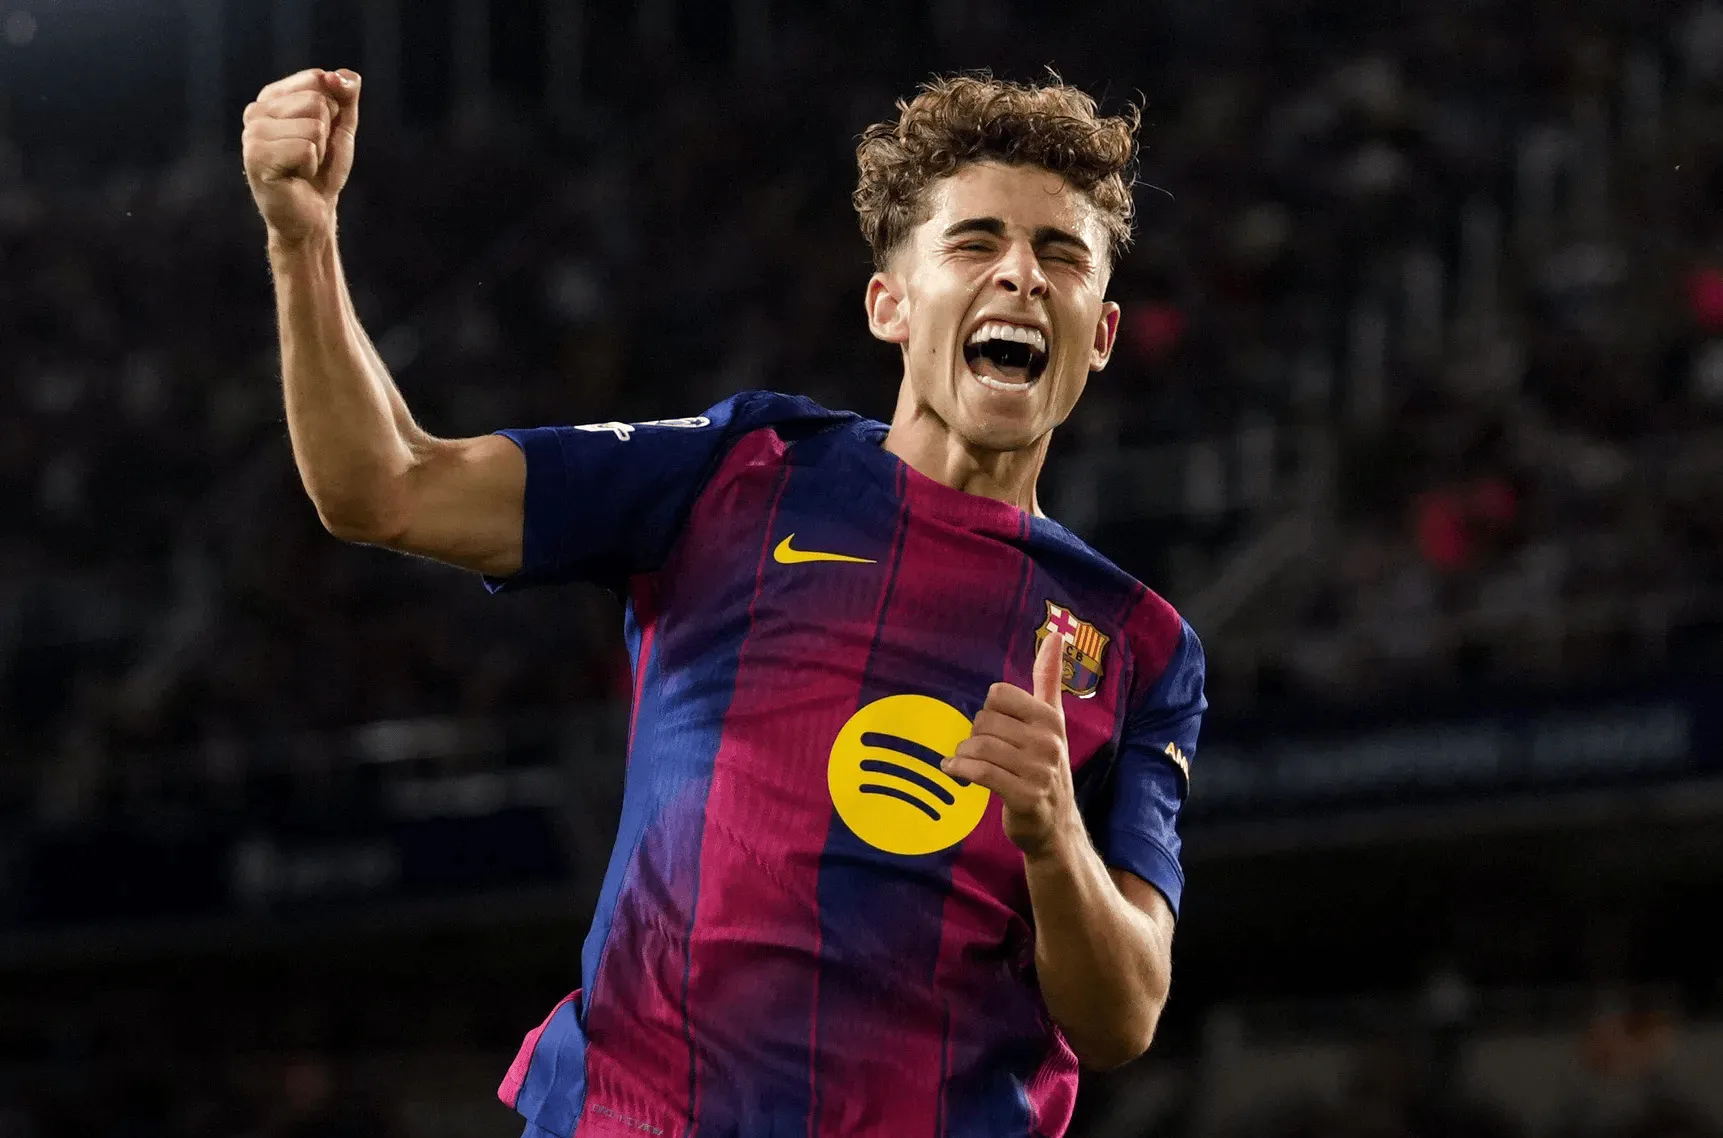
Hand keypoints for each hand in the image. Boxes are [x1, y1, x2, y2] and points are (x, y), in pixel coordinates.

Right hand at [242, 68, 361, 244]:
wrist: (313, 214)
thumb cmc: (324, 170)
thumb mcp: (341, 127)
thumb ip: (345, 95)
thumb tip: (342, 75)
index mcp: (272, 98)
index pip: (317, 79)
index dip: (333, 110)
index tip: (321, 135)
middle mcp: (256, 111)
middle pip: (316, 102)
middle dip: (326, 134)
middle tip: (311, 156)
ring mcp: (251, 134)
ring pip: (313, 127)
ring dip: (318, 153)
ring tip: (302, 167)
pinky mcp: (256, 157)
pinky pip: (305, 149)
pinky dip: (310, 167)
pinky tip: (295, 176)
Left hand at [943, 628, 1080, 859]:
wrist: (1056, 827)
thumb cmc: (1046, 767)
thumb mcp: (1052, 721)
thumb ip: (1049, 678)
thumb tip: (1054, 635)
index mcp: (1051, 718)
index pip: (997, 695)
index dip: (988, 713)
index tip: (992, 730)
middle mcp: (1049, 742)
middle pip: (984, 721)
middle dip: (973, 737)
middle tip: (977, 752)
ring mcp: (1039, 771)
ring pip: (978, 747)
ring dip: (962, 756)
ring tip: (962, 765)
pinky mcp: (1025, 796)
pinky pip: (980, 772)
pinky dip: (958, 770)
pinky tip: (953, 773)